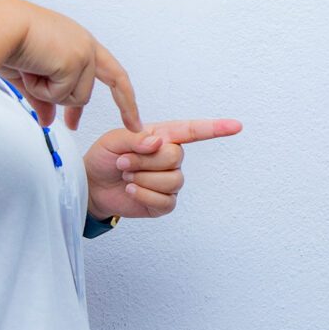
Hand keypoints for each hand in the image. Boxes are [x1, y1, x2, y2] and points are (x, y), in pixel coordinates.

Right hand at [0, 0, 140, 133]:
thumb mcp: (30, 77)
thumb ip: (44, 99)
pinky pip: (63, 96)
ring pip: (78, 97)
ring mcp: (83, 51)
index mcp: (77, 42)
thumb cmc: (8, 43)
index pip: (107, 70)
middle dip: (127, 106)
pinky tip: (32, 71)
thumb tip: (48, 121)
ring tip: (31, 74)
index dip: (117, 94)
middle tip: (135, 127)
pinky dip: (42, 91)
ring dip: (50, 95)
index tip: (126, 114)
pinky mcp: (76, 61)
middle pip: (117, 79)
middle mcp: (85, 43)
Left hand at [84, 118, 242, 220]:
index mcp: (164, 137)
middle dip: (145, 160)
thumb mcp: (114, 140)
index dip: (216, 128)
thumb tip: (158, 143)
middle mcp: (171, 159)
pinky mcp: (163, 203)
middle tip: (123, 161)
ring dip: (143, 177)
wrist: (91, 185)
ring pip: (172, 180)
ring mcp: (169, 182)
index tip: (236, 126)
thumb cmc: (104, 158)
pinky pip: (165, 200)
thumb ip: (136, 138)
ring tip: (126, 175)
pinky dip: (144, 194)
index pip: (194, 131)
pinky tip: (131, 189)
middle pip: (176, 156)